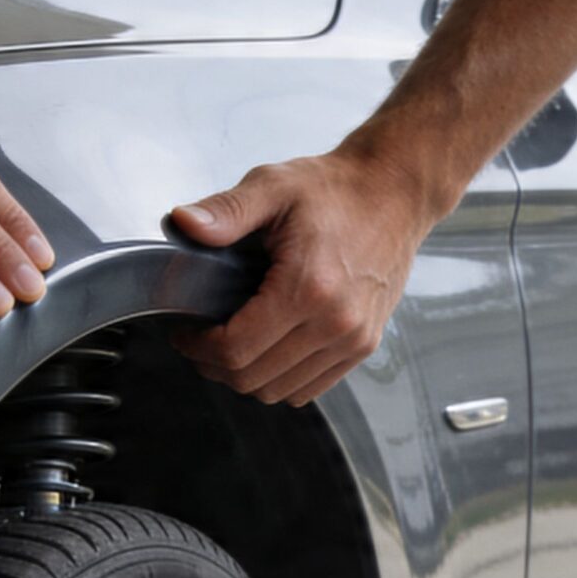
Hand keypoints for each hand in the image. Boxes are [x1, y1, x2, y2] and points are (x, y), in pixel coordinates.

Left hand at [170, 150, 442, 404]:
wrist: (394, 192)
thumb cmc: (335, 189)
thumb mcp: (273, 186)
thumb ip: (227, 211)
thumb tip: (182, 223)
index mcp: (308, 287)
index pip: (236, 349)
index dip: (198, 347)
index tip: (185, 330)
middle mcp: (335, 323)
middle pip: (253, 378)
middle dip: (214, 364)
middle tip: (200, 338)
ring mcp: (354, 340)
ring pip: (279, 391)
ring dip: (246, 376)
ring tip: (231, 343)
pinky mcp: (364, 346)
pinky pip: (310, 388)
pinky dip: (280, 379)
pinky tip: (266, 348)